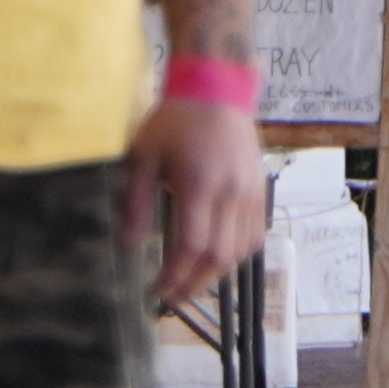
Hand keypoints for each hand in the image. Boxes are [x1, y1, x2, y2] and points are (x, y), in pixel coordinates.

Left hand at [128, 96, 268, 309]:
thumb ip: (136, 203)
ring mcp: (250, 192)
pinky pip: (254, 235)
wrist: (217, 90)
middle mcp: (231, 191)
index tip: (156, 290)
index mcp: (200, 183)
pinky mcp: (259, 190)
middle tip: (171, 297)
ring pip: (240, 251)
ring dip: (215, 274)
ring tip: (191, 283)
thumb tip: (128, 244)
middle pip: (218, 257)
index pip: (192, 246)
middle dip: (193, 284)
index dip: (174, 276)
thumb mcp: (144, 156)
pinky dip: (236, 256)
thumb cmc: (176, 121)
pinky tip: (216, 260)